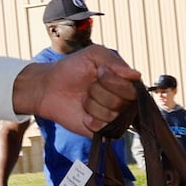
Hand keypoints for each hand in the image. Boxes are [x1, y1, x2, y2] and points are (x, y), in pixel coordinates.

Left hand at [15, 46, 139, 134]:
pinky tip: (83, 114)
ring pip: (112, 115)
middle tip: (89, 86)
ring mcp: (114, 118)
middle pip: (123, 102)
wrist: (50, 87)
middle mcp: (124, 101)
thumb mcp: (94, 55)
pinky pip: (103, 128)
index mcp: (126, 83)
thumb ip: (115, 62)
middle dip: (100, 91)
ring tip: (84, 99)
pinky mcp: (103, 131)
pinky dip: (90, 119)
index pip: (132, 88)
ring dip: (92, 104)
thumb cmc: (73, 68)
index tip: (98, 72)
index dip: (112, 81)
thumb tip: (136, 75)